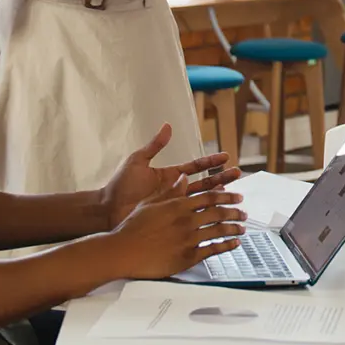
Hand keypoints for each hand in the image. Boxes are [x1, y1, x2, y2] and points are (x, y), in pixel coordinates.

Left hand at [101, 123, 242, 229]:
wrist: (107, 209)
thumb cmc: (120, 186)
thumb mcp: (138, 161)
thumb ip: (155, 145)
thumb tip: (168, 126)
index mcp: (170, 175)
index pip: (196, 166)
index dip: (211, 161)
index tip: (226, 157)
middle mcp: (175, 190)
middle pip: (204, 182)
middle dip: (222, 177)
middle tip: (238, 174)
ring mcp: (174, 204)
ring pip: (202, 199)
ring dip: (219, 196)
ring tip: (235, 194)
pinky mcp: (171, 218)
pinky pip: (192, 216)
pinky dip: (206, 214)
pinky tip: (218, 214)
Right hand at [112, 175, 246, 279]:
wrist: (123, 251)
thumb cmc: (133, 226)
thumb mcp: (151, 202)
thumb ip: (170, 190)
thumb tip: (183, 177)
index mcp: (178, 204)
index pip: (210, 196)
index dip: (226, 195)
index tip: (237, 196)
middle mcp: (186, 220)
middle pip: (218, 212)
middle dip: (234, 210)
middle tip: (244, 211)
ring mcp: (188, 239)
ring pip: (218, 230)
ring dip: (234, 228)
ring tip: (243, 227)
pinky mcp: (187, 256)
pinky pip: (212, 250)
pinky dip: (226, 246)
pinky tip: (234, 244)